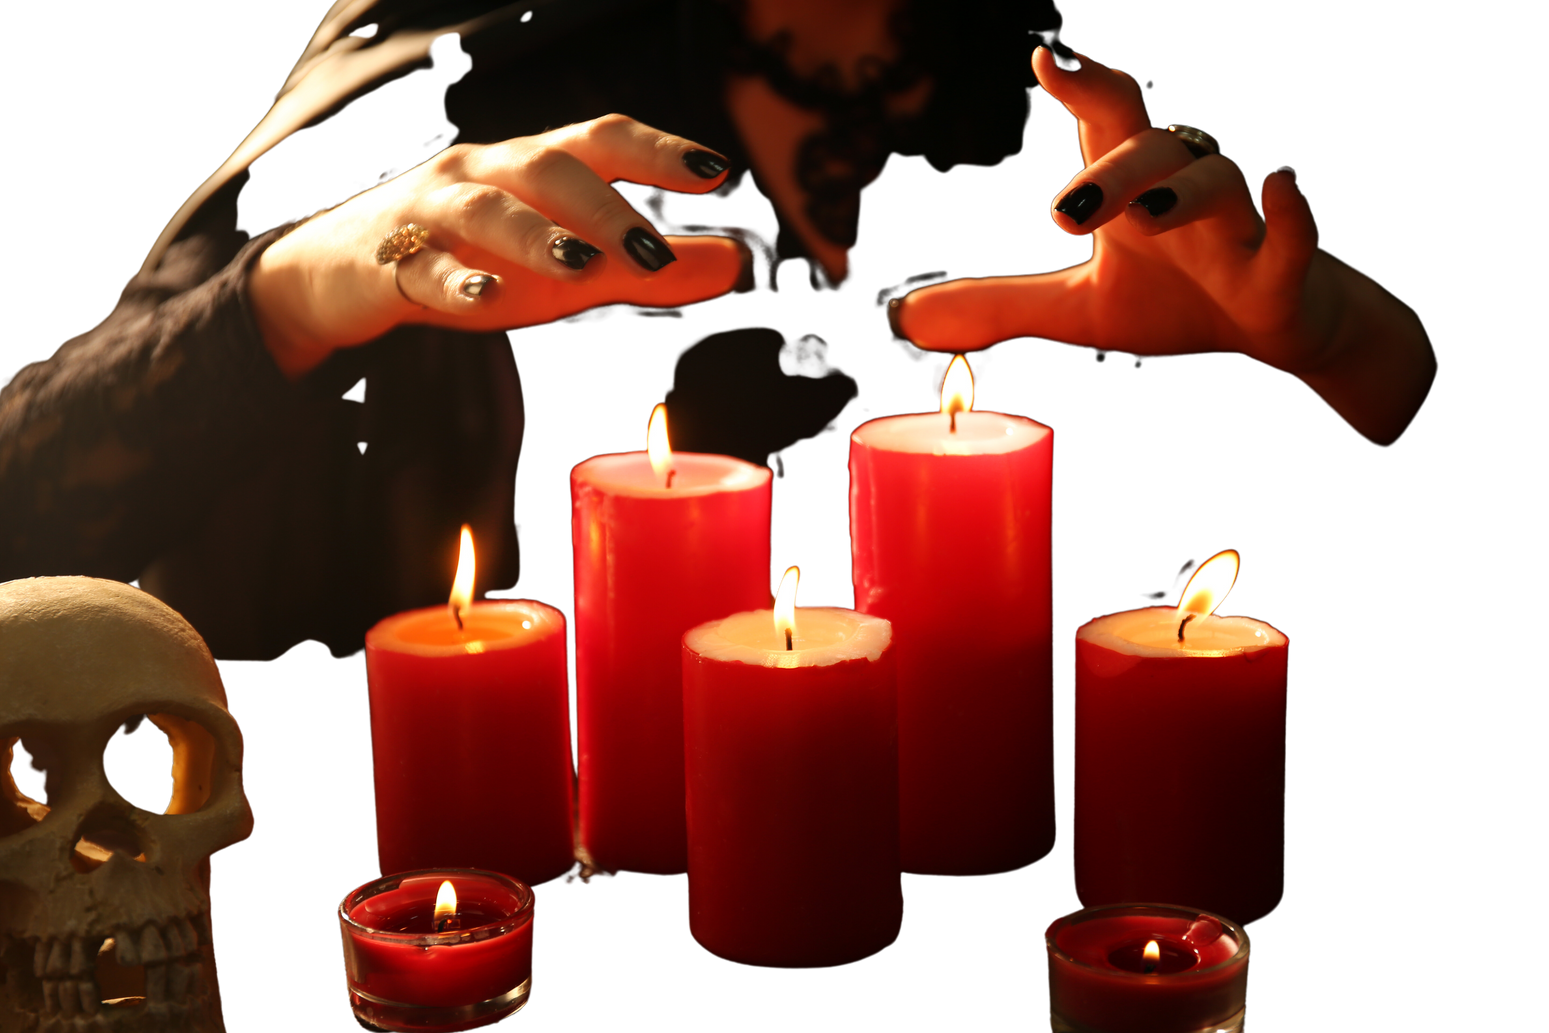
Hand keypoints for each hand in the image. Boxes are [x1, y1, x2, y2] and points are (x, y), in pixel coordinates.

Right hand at [248, 114, 745, 380]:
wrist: (347, 274)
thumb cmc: (480, 260)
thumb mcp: (573, 267)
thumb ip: (653, 270)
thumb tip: (740, 263)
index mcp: (536, 168)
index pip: (602, 140)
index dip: (657, 152)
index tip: (715, 175)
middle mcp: (486, 173)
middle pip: (549, 167)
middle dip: (604, 207)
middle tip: (653, 252)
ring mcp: (433, 211)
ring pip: (486, 208)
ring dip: (536, 234)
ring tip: (580, 267)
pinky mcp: (390, 259)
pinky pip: (421, 265)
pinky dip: (455, 279)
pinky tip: (485, 298)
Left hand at [892, 45, 1435, 446]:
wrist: (1274, 333)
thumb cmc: (1179, 300)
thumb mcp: (1079, 308)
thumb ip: (1000, 304)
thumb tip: (902, 317)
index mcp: (1134, 188)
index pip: (1107, 120)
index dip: (1083, 85)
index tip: (1048, 59)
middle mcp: (1187, 190)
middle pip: (1154, 149)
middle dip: (1113, 170)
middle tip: (1065, 211)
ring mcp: (1241, 227)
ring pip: (1222, 181)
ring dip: (1186, 191)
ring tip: (1151, 214)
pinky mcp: (1285, 273)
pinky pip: (1294, 236)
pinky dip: (1289, 214)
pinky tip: (1279, 183)